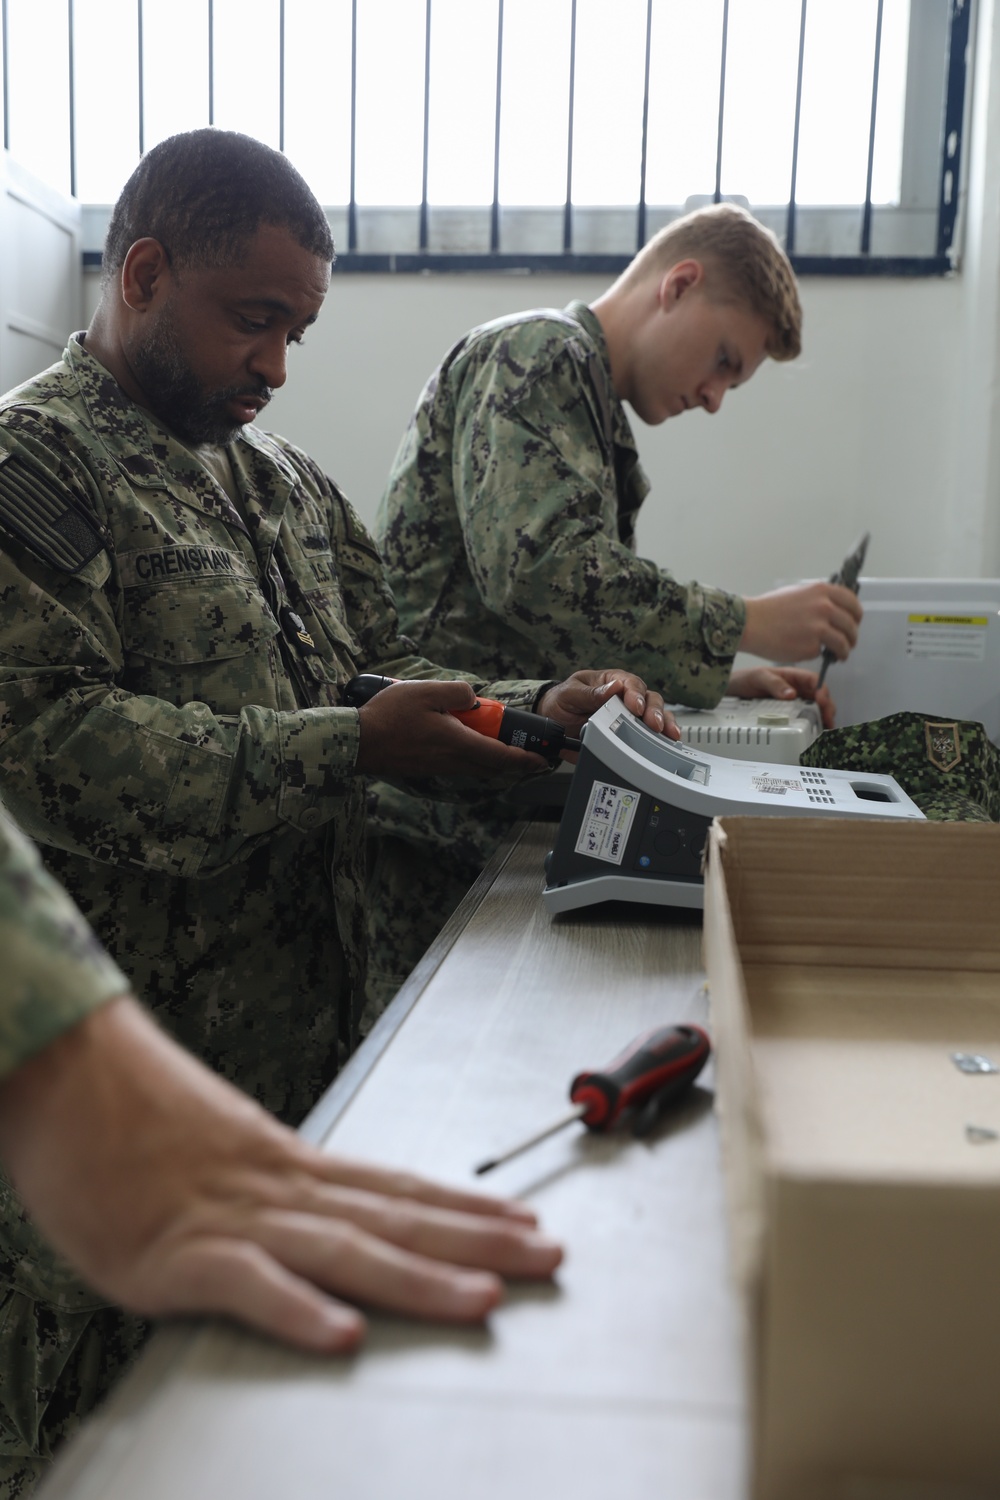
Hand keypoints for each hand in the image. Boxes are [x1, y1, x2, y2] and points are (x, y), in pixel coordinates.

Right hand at [0, 999, 562, 1352]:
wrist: (67, 1075)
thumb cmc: (133, 1118)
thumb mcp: (221, 1153)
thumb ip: (271, 1192)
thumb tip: (315, 1222)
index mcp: (291, 1165)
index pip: (399, 1186)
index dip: (467, 1209)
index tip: (526, 1222)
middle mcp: (280, 1187)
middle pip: (395, 1216)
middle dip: (478, 1242)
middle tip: (549, 1257)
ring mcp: (233, 1218)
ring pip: (343, 1249)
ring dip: (418, 1277)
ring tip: (483, 1299)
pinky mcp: (176, 1253)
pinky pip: (245, 1285)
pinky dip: (295, 1309)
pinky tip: (340, 1334)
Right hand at [354, 678, 549, 776]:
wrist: (358, 742)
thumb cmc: (388, 716)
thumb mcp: (425, 691)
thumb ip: (456, 692)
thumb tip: (474, 699)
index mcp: (457, 742)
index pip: (499, 756)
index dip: (523, 759)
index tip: (540, 761)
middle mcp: (451, 760)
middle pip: (491, 766)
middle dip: (512, 762)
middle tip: (525, 752)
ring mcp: (438, 767)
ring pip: (475, 767)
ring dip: (491, 758)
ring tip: (495, 741)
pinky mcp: (426, 768)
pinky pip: (458, 766)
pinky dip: (472, 758)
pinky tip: (463, 741)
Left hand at [536, 670, 679, 744]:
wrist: (552, 722)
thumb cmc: (562, 702)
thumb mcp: (570, 694)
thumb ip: (590, 693)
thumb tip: (614, 687)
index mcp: (611, 682)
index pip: (630, 683)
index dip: (635, 694)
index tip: (636, 707)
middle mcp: (625, 696)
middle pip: (649, 698)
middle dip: (654, 711)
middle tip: (655, 724)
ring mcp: (630, 715)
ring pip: (655, 714)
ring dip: (664, 723)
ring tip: (669, 734)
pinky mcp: (631, 733)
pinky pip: (650, 733)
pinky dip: (661, 737)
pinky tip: (668, 743)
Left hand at [727, 665, 835, 728]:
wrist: (733, 689)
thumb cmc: (746, 678)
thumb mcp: (759, 677)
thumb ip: (774, 684)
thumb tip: (791, 694)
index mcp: (793, 676)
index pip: (814, 681)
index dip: (822, 690)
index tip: (822, 700)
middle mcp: (798, 688)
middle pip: (820, 696)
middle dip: (827, 707)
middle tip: (827, 718)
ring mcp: (795, 701)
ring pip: (816, 708)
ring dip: (823, 717)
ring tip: (825, 728)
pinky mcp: (790, 713)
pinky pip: (805, 717)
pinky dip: (813, 724)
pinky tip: (815, 731)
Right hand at [740, 582, 861, 664]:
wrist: (749, 623)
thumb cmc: (768, 609)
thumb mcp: (797, 593)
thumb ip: (818, 599)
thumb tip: (835, 609)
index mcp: (822, 591)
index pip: (852, 603)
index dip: (856, 616)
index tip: (854, 623)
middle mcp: (824, 607)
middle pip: (851, 625)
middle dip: (852, 637)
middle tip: (848, 643)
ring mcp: (819, 627)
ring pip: (843, 643)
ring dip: (844, 651)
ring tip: (839, 656)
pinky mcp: (811, 646)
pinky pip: (822, 652)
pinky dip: (819, 655)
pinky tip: (810, 653)